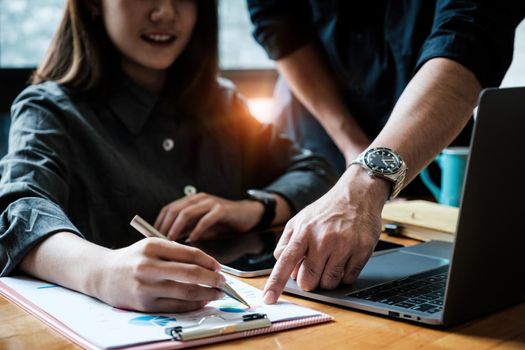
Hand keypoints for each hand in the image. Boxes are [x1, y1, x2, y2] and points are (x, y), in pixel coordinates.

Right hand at [97, 238, 224, 311]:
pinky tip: (201, 302)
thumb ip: (176, 252)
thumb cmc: (133, 259)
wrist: (102, 275)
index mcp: (152, 246)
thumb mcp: (151, 246)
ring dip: (207, 294)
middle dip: (212, 279)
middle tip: (222, 282)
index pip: (189, 253)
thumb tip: (207, 265)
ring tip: (216, 293)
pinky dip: (193, 305)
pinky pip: (176, 306)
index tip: (218, 267)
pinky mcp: (144, 304)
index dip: (208, 261)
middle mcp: (148, 266)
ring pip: (186, 292)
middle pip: (190, 273)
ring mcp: (146, 287)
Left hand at [154, 193, 263, 240]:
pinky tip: (192, 240)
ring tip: (172, 241)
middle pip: (175, 210)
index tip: (151, 237)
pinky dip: (197, 230)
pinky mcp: (222, 209)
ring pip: (187, 213)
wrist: (249, 215)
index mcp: (192, 201)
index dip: (159, 222)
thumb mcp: (202, 226)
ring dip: (177, 228)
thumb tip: (168, 242)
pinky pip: (205, 219)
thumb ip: (188, 230)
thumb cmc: (224, 222)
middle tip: (159, 241)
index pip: (169, 209)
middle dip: (165, 226)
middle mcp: (199, 198)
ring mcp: (210, 202)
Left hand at [263, 166, 389, 303]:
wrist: (357, 195)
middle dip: (308, 281)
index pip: (285, 261)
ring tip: (330, 260)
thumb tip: (283, 268)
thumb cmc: (325, 211)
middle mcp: (323, 239)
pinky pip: (348, 279)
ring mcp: (344, 245)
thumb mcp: (299, 220)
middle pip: (309, 280)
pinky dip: (344, 275)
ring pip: (329, 283)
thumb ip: (286, 244)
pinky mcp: (362, 250)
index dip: (276, 283)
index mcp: (303, 232)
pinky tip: (344, 258)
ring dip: (327, 279)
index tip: (268, 299)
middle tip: (313, 267)